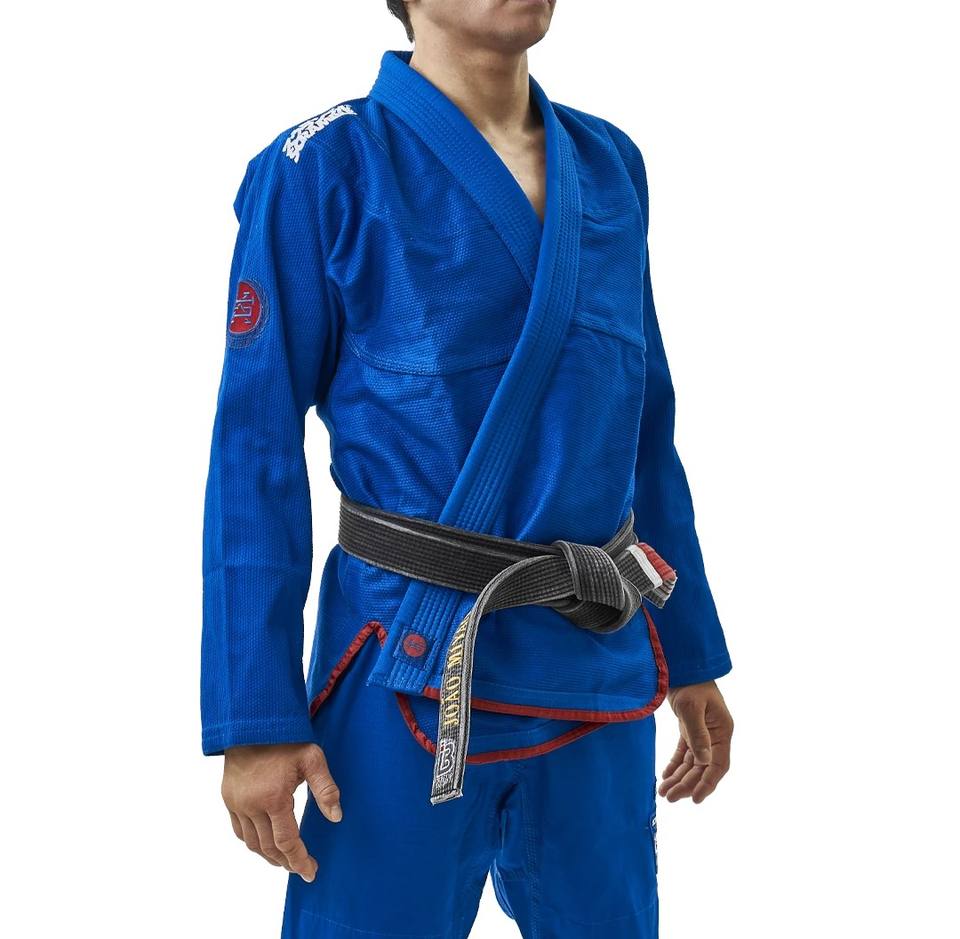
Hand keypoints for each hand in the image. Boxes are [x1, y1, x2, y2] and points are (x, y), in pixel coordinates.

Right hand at [221, 742, 341, 880]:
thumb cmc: (286, 739)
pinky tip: (265, 844)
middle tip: (301, 869)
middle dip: (286, 863)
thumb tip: (336, 817)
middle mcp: (252, 806)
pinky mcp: (229, 799)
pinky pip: (239, 831)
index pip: (286, 841)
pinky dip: (253, 843)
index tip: (310, 872)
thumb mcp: (312, 758)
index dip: (299, 860)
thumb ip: (325, 789)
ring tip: (285, 861)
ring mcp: (237, 804)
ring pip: (252, 843)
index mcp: (274, 798)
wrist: (252, 722)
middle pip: (268, 848)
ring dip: (269, 856)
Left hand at [659, 680, 732, 803]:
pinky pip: (684, 752)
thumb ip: (697, 734)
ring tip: (664, 791)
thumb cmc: (691, 684)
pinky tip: (666, 776)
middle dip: (687, 784)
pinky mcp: (689, 728)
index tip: (696, 799)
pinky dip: (676, 764)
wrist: (682, 665)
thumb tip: (703, 762)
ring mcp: (703, 732)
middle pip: (703, 767)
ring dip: (679, 777)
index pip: (718, 765)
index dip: (708, 784)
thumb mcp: (692, 708)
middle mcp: (715, 735)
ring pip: (692, 762)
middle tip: (669, 797)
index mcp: (722, 731)